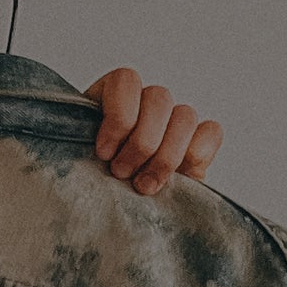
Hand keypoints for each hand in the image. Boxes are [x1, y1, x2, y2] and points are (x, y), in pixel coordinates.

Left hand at [84, 67, 223, 194]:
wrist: (105, 206)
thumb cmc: (84, 179)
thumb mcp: (74, 159)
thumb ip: (78, 146)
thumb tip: (89, 150)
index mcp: (112, 95)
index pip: (127, 80)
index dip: (119, 117)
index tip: (103, 153)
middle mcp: (146, 102)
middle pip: (160, 98)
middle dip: (141, 143)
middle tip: (121, 173)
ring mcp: (174, 120)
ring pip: (186, 115)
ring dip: (165, 155)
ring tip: (143, 185)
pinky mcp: (198, 142)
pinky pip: (211, 131)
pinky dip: (197, 153)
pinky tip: (179, 178)